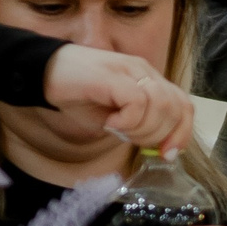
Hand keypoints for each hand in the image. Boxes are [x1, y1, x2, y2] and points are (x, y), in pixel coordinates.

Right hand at [44, 45, 196, 155]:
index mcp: (149, 80)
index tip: (167, 155)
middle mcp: (144, 71)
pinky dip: (127, 121)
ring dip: (141, 128)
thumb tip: (157, 146)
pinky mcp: (113, 75)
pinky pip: (137, 102)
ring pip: (160, 105)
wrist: (43, 72)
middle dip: (158, 135)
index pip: (183, 105)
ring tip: (118, 130)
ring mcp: (130, 70)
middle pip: (175, 107)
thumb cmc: (78, 95)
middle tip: (130, 138)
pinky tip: (110, 123)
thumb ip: (138, 126)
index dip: (182, 133)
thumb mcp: (114, 118)